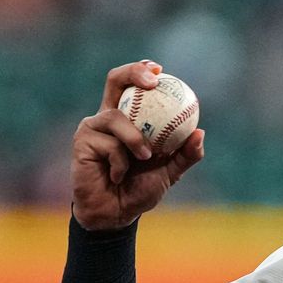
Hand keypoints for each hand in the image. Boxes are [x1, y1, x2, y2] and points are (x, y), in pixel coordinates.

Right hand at [70, 59, 205, 230]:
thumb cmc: (140, 189)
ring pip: (116, 117)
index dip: (142, 70)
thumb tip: (200, 133)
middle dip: (133, 72)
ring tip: (144, 157)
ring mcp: (92, 127)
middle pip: (115, 80)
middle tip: (152, 81)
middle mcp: (108, 116)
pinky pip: (109, 145)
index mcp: (128, 117)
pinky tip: (118, 176)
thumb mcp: (169, 172)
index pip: (133, 85)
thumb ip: (185, 155)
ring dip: (134, 139)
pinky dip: (121, 163)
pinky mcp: (82, 142)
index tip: (159, 69)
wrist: (116, 213)